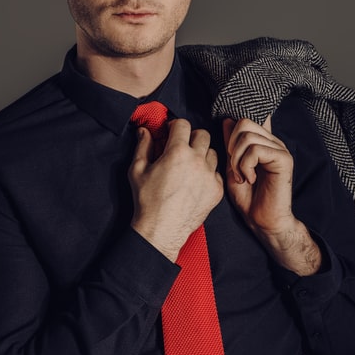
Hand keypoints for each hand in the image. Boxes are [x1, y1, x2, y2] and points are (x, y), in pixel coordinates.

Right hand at [129, 119, 222, 261]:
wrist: (161, 229)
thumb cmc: (147, 201)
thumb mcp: (137, 170)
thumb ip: (142, 146)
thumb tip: (144, 131)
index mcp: (177, 152)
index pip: (183, 124)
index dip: (175, 126)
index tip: (171, 133)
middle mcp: (197, 161)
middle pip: (202, 134)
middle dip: (191, 137)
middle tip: (182, 147)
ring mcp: (209, 176)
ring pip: (212, 152)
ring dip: (202, 154)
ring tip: (190, 165)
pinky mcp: (216, 190)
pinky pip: (216, 172)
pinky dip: (208, 173)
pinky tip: (195, 181)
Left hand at [223, 116, 321, 273]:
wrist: (262, 221)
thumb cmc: (248, 198)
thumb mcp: (233, 167)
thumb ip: (231, 145)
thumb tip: (228, 120)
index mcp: (262, 142)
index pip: (247, 118)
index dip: (233, 127)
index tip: (229, 151)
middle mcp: (273, 142)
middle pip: (244, 122)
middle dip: (231, 146)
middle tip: (234, 169)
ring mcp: (280, 149)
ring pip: (247, 136)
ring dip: (237, 159)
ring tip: (242, 177)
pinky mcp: (283, 159)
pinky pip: (256, 150)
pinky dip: (246, 166)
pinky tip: (250, 180)